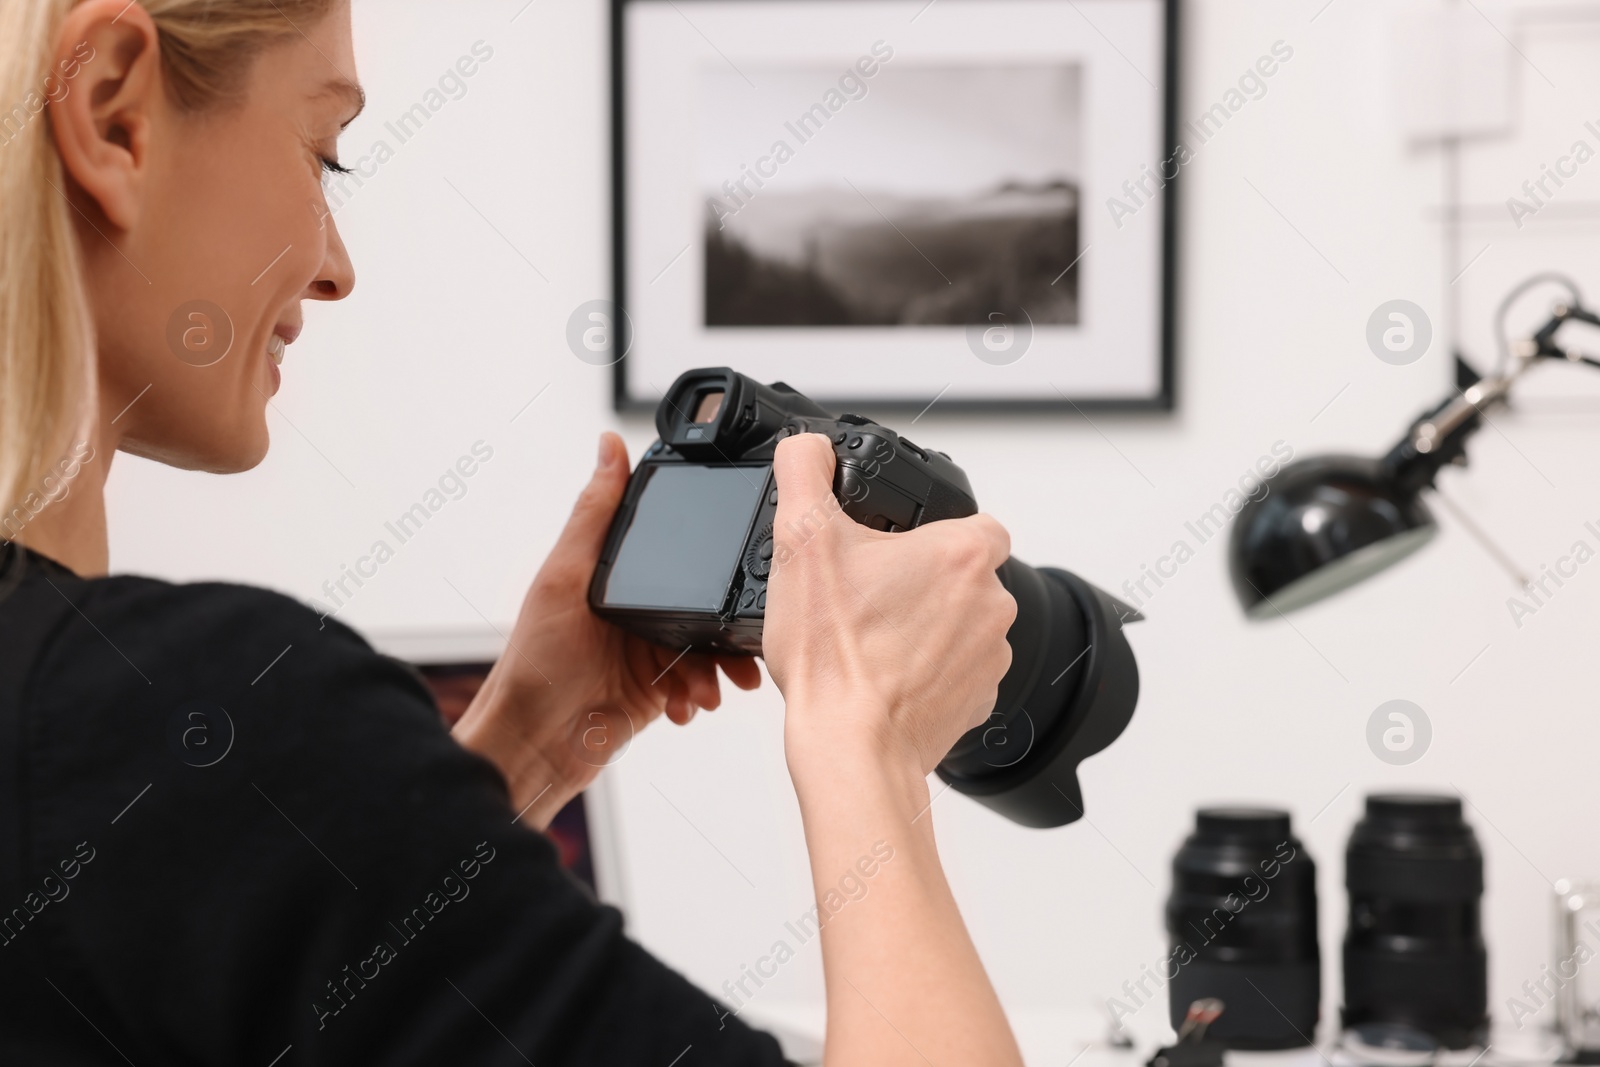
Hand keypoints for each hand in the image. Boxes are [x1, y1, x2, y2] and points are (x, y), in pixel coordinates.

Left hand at [452, 433, 761, 826]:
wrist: (533, 748)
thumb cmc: (532, 667)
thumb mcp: (564, 579)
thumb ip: (595, 514)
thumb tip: (608, 445)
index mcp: (611, 574)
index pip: (670, 546)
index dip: (705, 548)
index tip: (736, 551)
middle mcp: (634, 607)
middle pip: (701, 598)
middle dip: (726, 621)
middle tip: (744, 636)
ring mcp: (648, 650)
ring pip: (708, 644)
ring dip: (718, 667)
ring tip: (714, 685)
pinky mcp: (657, 689)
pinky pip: (698, 683)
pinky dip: (700, 695)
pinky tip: (687, 705)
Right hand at [761, 433, 1015, 782]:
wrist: (850, 745)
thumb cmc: (834, 655)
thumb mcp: (800, 539)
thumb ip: (804, 471)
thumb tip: (808, 447)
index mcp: (962, 554)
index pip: (973, 520)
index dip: (931, 530)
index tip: (895, 548)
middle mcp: (992, 602)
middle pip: (963, 572)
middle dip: (922, 581)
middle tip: (869, 596)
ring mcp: (990, 656)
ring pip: (962, 622)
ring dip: (927, 626)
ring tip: (872, 639)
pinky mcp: (979, 700)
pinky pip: (958, 670)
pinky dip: (928, 671)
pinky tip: (885, 676)